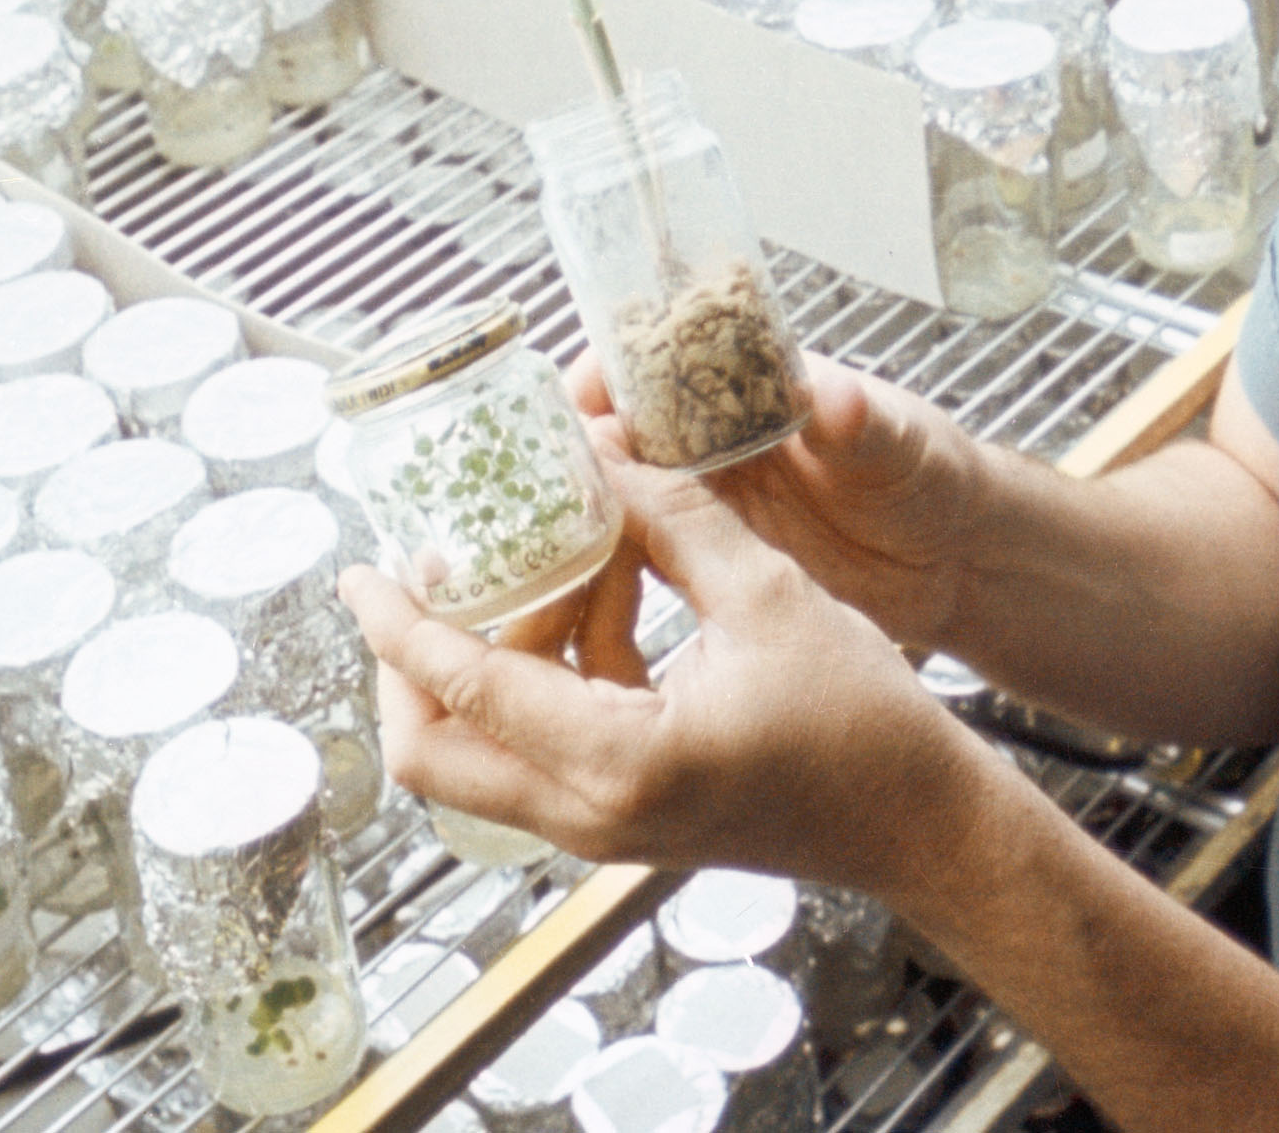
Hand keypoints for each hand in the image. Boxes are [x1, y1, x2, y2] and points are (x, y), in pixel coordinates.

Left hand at [339, 445, 996, 898]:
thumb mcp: (768, 595)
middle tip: (421, 579)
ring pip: (480, 759)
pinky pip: (538, 756)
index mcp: (620, 759)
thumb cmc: (864, 722)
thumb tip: (601, 450)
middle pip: (435, 756)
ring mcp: (603, 829)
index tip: (359, 570)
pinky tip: (597, 608)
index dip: (398, 624)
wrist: (919, 821)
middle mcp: (592, 814)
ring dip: (484, 667)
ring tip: (534, 572)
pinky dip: (540, 685)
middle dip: (407, 666)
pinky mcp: (623, 822)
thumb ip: (674, 520)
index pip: (463, 689)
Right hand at [569, 348, 988, 650]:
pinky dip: (604, 575)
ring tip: (537, 549)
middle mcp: (714, 441)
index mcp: (749, 387)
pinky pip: (640, 562)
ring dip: (577, 517)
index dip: (611, 372)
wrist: (956, 560)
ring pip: (617, 499)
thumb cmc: (932, 474)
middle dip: (570, 451)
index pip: (659, 361)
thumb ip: (863, 423)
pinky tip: (574, 602)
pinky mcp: (710, 565)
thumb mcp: (901, 442)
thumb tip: (836, 399)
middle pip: (617, 433)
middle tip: (532, 487)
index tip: (579, 395)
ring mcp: (707, 505)